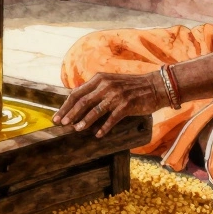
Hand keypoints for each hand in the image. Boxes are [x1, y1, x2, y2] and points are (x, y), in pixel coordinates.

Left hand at [53, 71, 167, 137]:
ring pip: (95, 110)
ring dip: (84, 121)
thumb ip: (96, 89)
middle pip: (82, 101)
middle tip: (60, 124)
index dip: (65, 106)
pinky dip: (104, 127)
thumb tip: (77, 100)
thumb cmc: (131, 86)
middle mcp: (106, 85)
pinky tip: (98, 135)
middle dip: (70, 114)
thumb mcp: (111, 82)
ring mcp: (116, 95)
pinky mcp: (126, 105)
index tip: (57, 116)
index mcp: (99, 79)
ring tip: (76, 129)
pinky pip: (112, 118)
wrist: (155, 86)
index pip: (77, 93)